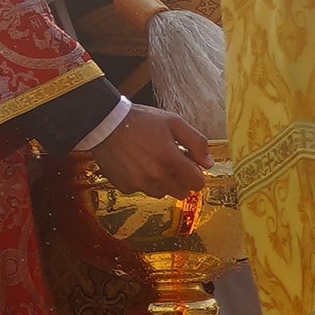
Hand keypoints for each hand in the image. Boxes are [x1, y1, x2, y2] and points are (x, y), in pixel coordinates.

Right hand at [90, 104, 211, 197]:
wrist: (105, 124)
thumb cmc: (141, 120)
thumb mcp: (173, 122)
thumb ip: (196, 142)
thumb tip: (209, 164)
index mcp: (171, 160)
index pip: (197, 183)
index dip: (196, 174)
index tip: (189, 165)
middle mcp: (156, 176)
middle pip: (182, 192)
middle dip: (181, 179)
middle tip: (171, 162)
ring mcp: (140, 184)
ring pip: (163, 193)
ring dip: (163, 182)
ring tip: (152, 162)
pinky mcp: (125, 187)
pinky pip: (142, 191)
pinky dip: (143, 182)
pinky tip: (137, 165)